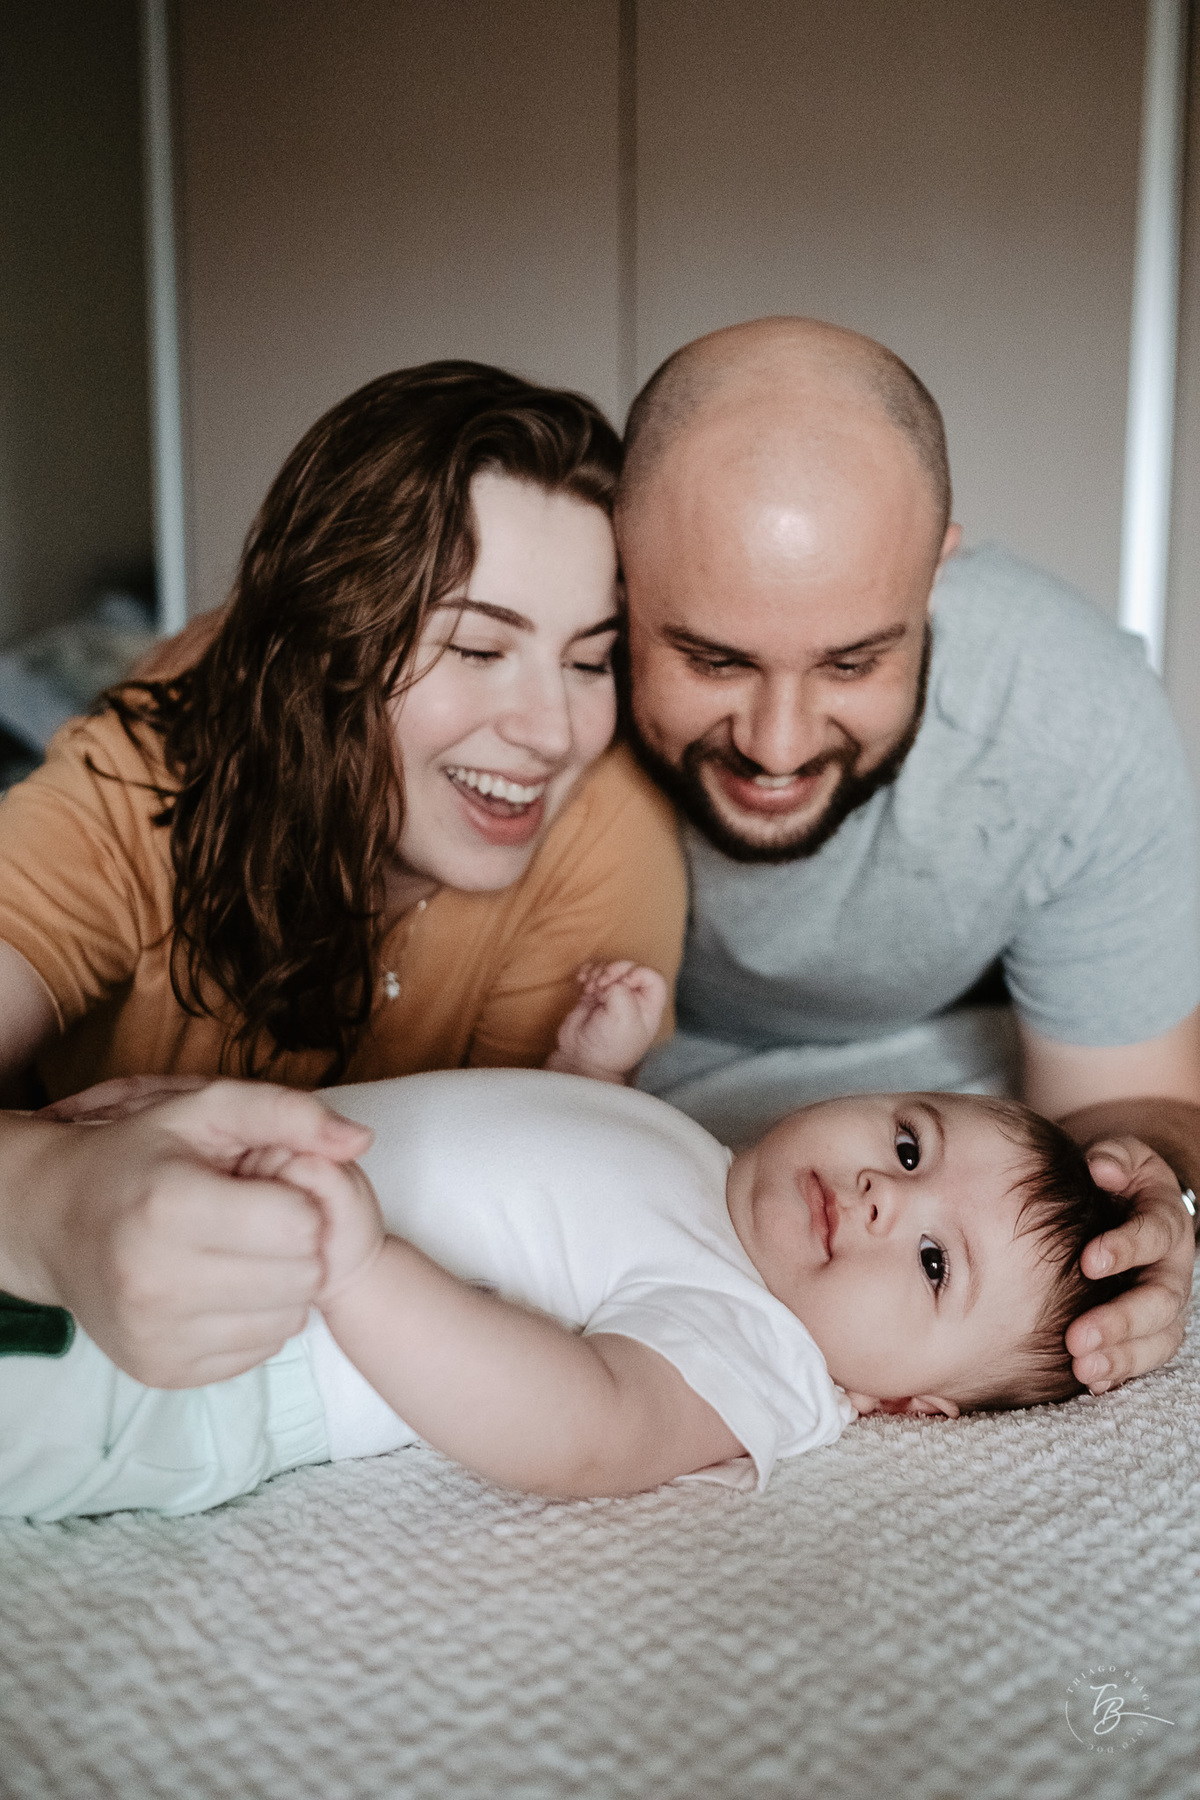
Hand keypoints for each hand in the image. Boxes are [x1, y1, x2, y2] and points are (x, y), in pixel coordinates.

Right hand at [2, 1080, 372, 1387]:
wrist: (54, 1222)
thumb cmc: (141, 1158)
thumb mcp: (207, 1112)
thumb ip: (288, 1113)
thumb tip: (360, 1139)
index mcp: (168, 1206)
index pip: (301, 1224)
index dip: (297, 1200)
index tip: (262, 1188)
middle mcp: (155, 1281)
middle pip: (301, 1276)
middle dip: (294, 1244)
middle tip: (251, 1220)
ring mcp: (155, 1335)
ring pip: (288, 1320)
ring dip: (280, 1284)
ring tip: (235, 1251)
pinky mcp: (160, 1372)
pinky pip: (259, 1353)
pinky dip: (254, 1318)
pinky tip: (219, 1286)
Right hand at [547, 961, 667, 1082]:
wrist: (582, 1060)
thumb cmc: (609, 1047)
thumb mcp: (625, 1019)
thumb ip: (622, 992)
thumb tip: (609, 982)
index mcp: (648, 1007)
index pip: (652, 977)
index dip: (637, 973)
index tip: (622, 983)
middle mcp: (632, 1000)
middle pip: (628, 968)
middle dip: (612, 970)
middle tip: (601, 983)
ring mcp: (612, 997)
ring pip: (608, 968)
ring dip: (597, 972)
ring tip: (590, 988)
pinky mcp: (593, 996)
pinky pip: (592, 974)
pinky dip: (586, 973)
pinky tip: (582, 983)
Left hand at [1066, 1135, 1195, 1390]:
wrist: (1126, 1202)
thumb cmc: (1115, 1178)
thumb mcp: (1120, 1158)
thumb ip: (1114, 1159)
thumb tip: (1101, 1167)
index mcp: (1167, 1222)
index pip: (1155, 1235)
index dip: (1126, 1248)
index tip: (1088, 1261)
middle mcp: (1173, 1268)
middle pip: (1160, 1301)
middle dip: (1120, 1321)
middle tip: (1077, 1339)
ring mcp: (1165, 1304)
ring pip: (1157, 1338)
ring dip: (1122, 1357)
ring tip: (1084, 1370)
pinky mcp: (1149, 1330)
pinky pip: (1143, 1357)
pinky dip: (1120, 1372)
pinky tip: (1091, 1384)